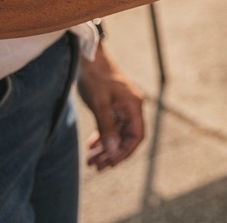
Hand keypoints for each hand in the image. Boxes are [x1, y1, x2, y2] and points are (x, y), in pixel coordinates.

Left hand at [77, 46, 144, 170]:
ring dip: (106, 149)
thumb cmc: (96, 78)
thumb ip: (107, 127)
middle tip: (96, 166)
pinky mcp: (113, 107)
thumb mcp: (100, 104)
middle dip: (112, 154)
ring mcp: (123, 108)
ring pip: (118, 134)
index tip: (110, 164)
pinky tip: (91, 146)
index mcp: (134, 106)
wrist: (90, 60)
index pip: (137, 136)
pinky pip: (111, 127)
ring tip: (91, 161)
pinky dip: (102, 137)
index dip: (125, 152)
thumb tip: (112, 150)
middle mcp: (132, 108)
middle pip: (127, 137)